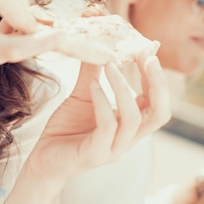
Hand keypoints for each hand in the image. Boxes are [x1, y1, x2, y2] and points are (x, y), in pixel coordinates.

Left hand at [14, 53, 170, 198]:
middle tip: (147, 57)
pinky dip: (103, 102)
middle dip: (158, 83)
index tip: (148, 50)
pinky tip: (93, 86)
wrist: (43, 159)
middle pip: (160, 113)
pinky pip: (107, 127)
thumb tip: (97, 44)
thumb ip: (93, 73)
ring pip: (134, 119)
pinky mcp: (95, 154)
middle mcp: (128, 138)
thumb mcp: (83, 95)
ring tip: (110, 64)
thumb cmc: (67, 128)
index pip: (157, 101)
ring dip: (124, 87)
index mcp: (131, 124)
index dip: (157, 76)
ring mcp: (114, 148)